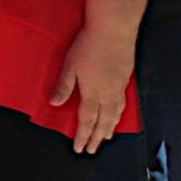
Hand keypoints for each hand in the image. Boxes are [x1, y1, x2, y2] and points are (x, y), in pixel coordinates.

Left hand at [55, 37, 137, 151]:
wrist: (113, 30)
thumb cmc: (88, 45)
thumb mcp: (70, 65)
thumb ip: (64, 86)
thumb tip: (55, 104)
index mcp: (93, 92)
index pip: (86, 120)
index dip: (82, 136)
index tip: (79, 149)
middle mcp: (108, 94)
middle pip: (102, 122)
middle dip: (96, 138)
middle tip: (92, 150)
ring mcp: (119, 88)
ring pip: (115, 115)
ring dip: (109, 128)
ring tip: (105, 138)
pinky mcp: (125, 80)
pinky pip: (123, 104)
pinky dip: (119, 115)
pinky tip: (118, 116)